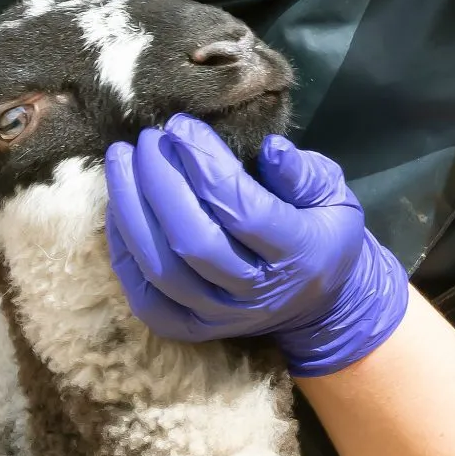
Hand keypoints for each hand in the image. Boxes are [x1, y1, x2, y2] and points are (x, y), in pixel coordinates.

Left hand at [104, 115, 408, 376]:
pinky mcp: (192, 329)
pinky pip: (146, 297)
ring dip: (131, 211)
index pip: (242, 209)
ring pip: (162, 270)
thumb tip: (270, 148)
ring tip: (121, 161)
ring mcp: (221, 316)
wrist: (320, 305)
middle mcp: (257, 292)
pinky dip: (124, 251)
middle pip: (193, 240)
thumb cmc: (323, 234)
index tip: (181, 126)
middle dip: (160, 183)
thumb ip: (305, 173)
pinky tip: (119, 208)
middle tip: (147, 140)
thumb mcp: (335, 196)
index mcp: (298, 253)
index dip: (205, 165)